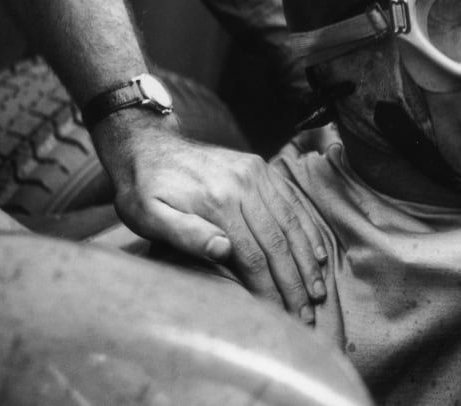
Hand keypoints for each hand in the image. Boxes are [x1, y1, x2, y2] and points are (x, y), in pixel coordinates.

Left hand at [93, 112, 327, 323]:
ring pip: (292, 223)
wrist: (148, 145)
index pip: (253, 255)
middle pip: (278, 242)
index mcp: (218, 200)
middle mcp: (244, 184)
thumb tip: (223, 251)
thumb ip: (184, 234)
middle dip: (294, 282)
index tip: (278, 315)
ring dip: (308, 261)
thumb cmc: (142, 189)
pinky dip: (308, 230)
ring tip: (318, 292)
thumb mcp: (146, 215)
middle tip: (306, 314)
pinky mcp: (261, 169)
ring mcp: (257, 174)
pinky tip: (317, 254)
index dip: (268, 288)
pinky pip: (293, 203)